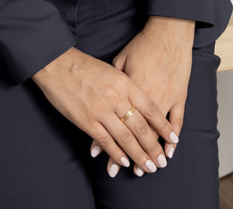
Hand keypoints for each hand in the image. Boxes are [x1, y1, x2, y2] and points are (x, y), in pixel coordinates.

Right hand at [32, 46, 176, 177]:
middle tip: (162, 162)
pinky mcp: (87, 121)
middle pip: (141, 127)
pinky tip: (124, 162)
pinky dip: (116, 154)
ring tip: (148, 167)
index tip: (173, 139)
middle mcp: (117, 98)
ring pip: (125, 138)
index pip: (150, 109)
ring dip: (138, 155)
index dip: (163, 126)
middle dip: (153, 147)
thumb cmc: (86, 66)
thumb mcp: (113, 69)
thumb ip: (126, 86)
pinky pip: (106, 141)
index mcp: (125, 83)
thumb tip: (139, 103)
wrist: (59, 65)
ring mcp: (102, 111)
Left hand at [91, 15, 194, 177]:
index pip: (117, 122)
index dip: (110, 143)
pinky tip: (171, 149)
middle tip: (131, 171)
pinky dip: (173, 135)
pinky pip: (177, 120)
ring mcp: (165, 97)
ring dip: (153, 150)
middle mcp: (146, 98)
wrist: (168, 31)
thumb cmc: (143, 44)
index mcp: (128, 90)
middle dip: (133, 154)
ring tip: (149, 167)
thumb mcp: (120, 60)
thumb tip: (100, 100)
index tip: (105, 160)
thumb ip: (111, 84)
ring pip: (157, 131)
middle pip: (137, 133)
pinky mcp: (179, 94)